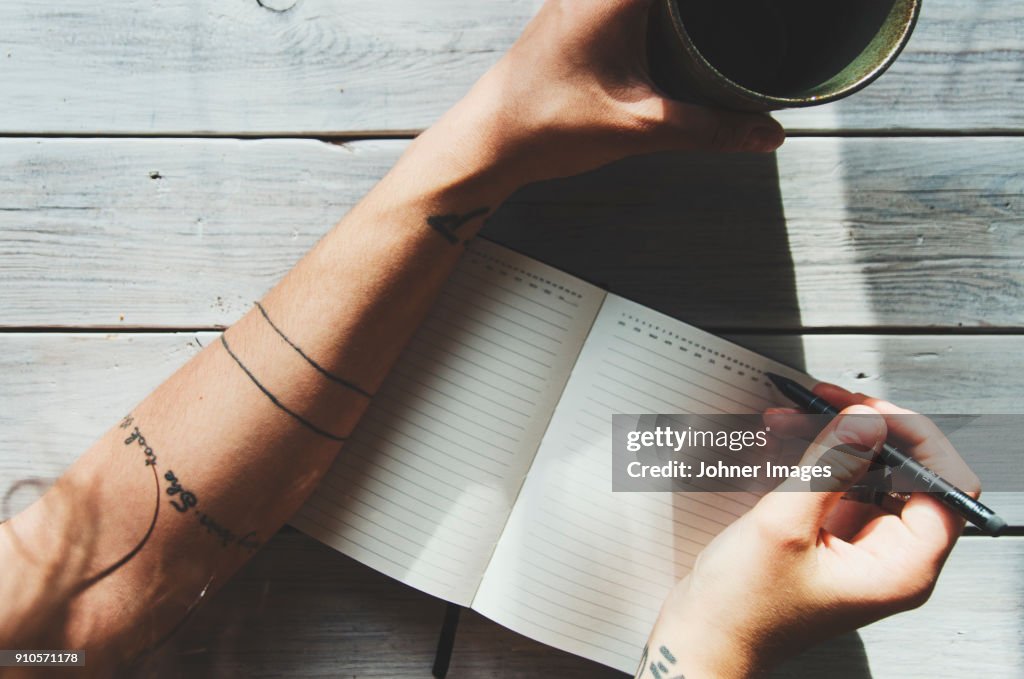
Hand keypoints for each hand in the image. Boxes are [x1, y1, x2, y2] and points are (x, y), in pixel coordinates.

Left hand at [426, 0, 784, 189]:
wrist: (487, 145)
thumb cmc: (543, 126)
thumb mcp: (638, 128)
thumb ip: (709, 129)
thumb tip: (765, 133)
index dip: (720, 3)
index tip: (761, 7)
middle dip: (707, 9)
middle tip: (748, 18)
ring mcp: (581, 0)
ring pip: (646, 0)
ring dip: (679, 13)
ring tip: (721, 20)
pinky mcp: (576, 19)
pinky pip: (626, 6)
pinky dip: (655, 14)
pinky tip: (674, 34)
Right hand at [641, 384, 980, 677]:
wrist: (705, 634)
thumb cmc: (742, 607)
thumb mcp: (784, 526)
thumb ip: (829, 467)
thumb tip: (866, 422)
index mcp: (900, 568)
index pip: (943, 487)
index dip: (913, 440)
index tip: (871, 412)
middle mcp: (890, 558)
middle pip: (906, 472)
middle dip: (864, 430)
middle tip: (830, 403)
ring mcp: (861, 547)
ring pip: (867, 472)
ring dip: (832, 439)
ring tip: (793, 416)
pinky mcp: (833, 538)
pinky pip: (838, 485)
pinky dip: (815, 458)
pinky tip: (785, 439)